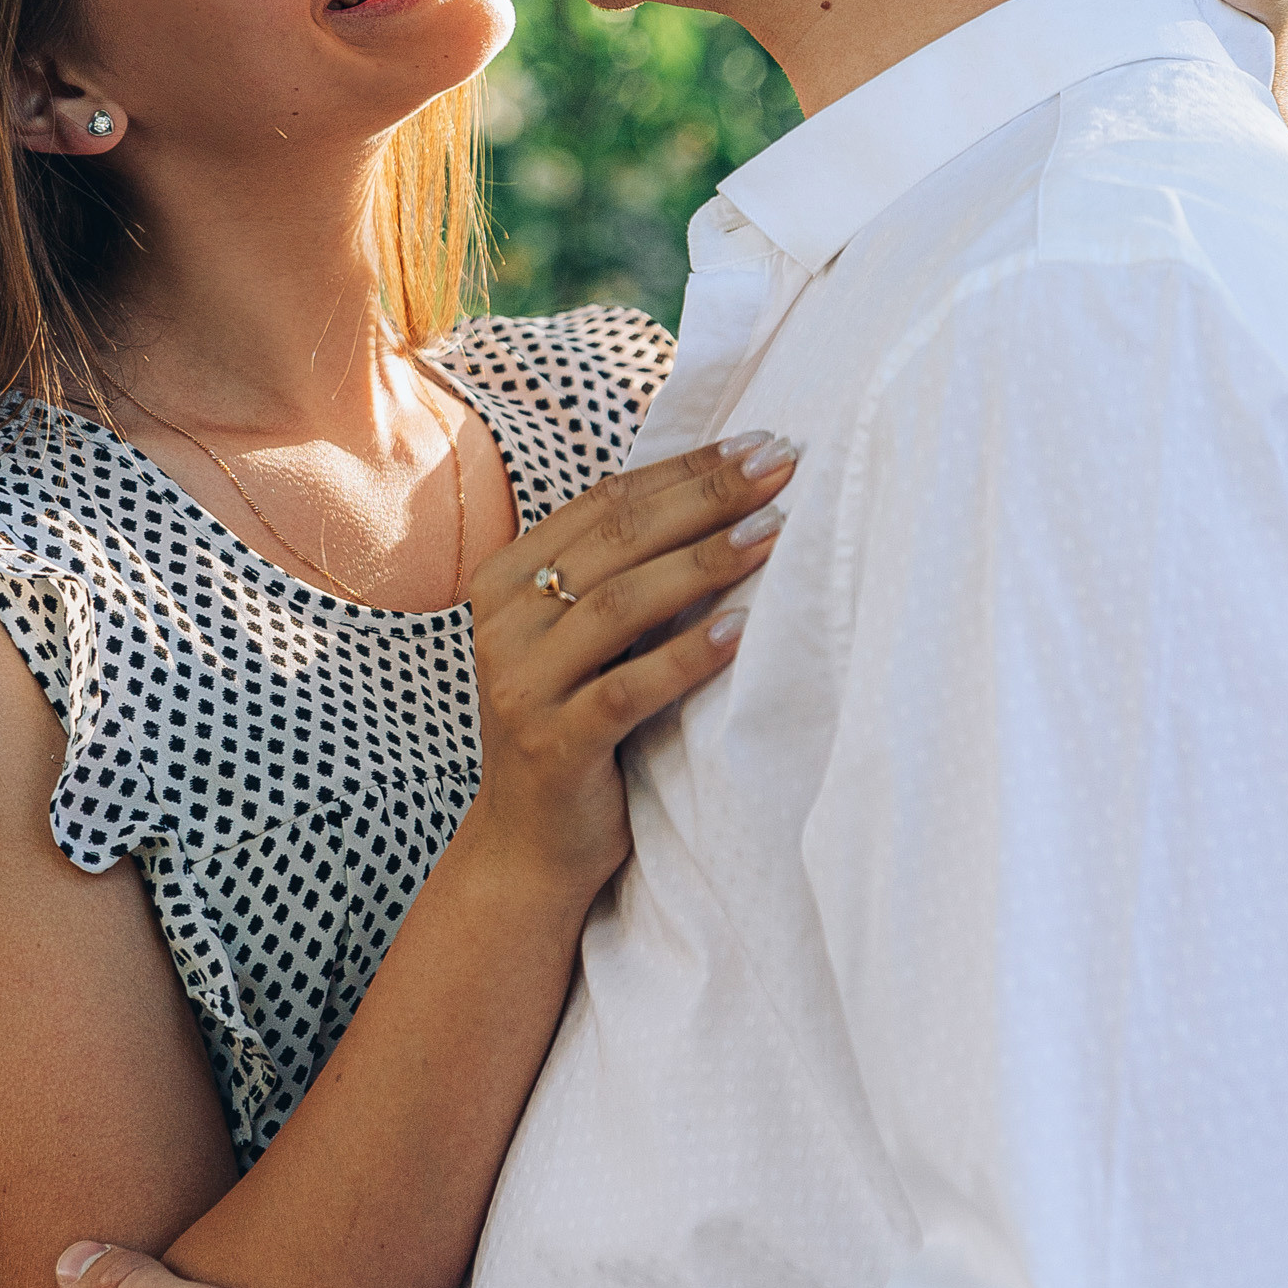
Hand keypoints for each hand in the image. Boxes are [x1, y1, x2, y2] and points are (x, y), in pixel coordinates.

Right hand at [464, 433, 797, 892]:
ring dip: (706, 561)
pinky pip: (629, 688)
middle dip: (708, 495)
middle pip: (618, 539)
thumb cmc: (578, 723)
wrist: (531, 845)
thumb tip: (720, 488)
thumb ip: (618, 572)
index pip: (606, 502)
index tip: (760, 442)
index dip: (685, 469)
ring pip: (621, 602)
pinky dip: (689, 656)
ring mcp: (522, 684)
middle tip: (783, 464)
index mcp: (507, 578)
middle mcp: (504, 621)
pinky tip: (744, 630)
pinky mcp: (554, 743)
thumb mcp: (582, 637)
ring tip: (776, 530)